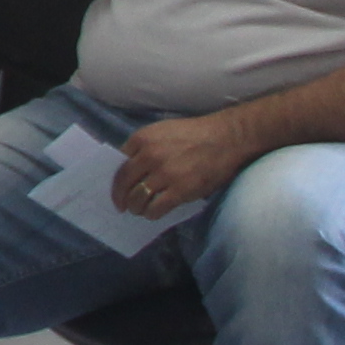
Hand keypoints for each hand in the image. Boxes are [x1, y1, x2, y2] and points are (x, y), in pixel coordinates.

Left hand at [116, 111, 250, 217]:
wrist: (227, 138)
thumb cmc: (196, 134)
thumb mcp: (163, 131)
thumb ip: (145, 146)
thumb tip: (133, 167)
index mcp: (142, 139)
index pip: (119, 164)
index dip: (117, 179)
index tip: (118, 189)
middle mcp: (149, 156)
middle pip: (124, 183)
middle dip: (120, 197)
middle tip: (122, 206)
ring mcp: (164, 174)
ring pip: (138, 198)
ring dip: (136, 207)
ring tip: (139, 210)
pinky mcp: (179, 190)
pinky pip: (156, 208)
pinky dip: (151, 213)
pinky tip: (153, 214)